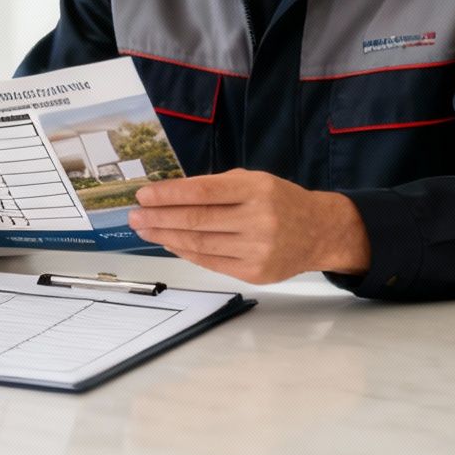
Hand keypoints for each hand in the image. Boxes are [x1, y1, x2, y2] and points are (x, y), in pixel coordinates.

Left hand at [128, 171, 370, 283]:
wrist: (319, 232)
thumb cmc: (280, 201)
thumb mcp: (253, 181)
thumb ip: (216, 187)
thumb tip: (168, 196)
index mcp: (257, 189)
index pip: (203, 191)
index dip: (169, 194)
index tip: (144, 195)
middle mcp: (259, 220)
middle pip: (197, 220)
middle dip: (159, 218)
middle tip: (134, 215)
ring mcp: (258, 250)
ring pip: (200, 244)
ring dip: (166, 237)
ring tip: (145, 229)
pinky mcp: (255, 273)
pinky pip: (210, 262)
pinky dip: (185, 252)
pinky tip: (169, 243)